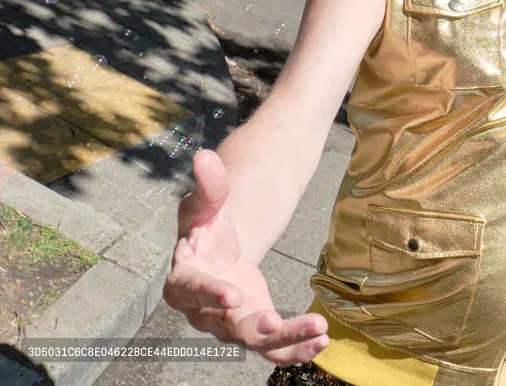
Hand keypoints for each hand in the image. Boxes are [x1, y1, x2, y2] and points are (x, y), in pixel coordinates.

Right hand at [164, 150, 328, 364]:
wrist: (219, 251)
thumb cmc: (206, 227)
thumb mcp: (206, 205)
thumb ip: (209, 187)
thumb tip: (203, 157)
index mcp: (183, 278)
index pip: (189, 290)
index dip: (207, 294)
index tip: (233, 294)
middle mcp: (203, 309)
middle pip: (223, 324)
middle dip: (249, 327)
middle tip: (273, 323)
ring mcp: (229, 323)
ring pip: (253, 340)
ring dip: (284, 339)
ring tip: (318, 332)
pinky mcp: (253, 328)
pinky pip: (271, 347)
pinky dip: (295, 348)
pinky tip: (322, 341)